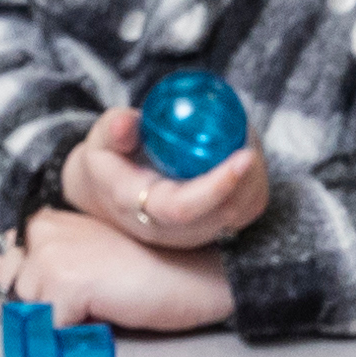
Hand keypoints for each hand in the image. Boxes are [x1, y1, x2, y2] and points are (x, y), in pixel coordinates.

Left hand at [0, 205, 236, 334]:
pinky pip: (48, 331)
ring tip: (93, 310)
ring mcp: (51, 256)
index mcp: (43, 222)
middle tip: (78, 307)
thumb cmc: (144, 269)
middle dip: (30, 313)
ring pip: (23, 315)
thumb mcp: (82, 259)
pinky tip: (102, 317)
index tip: (52, 301)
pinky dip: (70, 338)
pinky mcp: (67, 283)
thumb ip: (32, 264)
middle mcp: (40, 232)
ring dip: (52, 326)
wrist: (194, 272)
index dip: (17, 293)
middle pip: (2, 293)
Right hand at [58, 95, 268, 252]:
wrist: (110, 196)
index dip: (217, 186)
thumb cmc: (107, 162)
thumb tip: (127, 123)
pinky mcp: (211, 228)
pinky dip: (255, 182)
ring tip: (246, 138)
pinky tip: (246, 152)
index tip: (244, 155)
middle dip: (249, 177)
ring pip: (241, 213)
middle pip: (223, 214)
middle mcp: (171, 230)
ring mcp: (193, 233)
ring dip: (254, 177)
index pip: (183, 208)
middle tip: (250, 137)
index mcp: (141, 208)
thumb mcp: (100, 142)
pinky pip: (246, 210)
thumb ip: (113, 130)